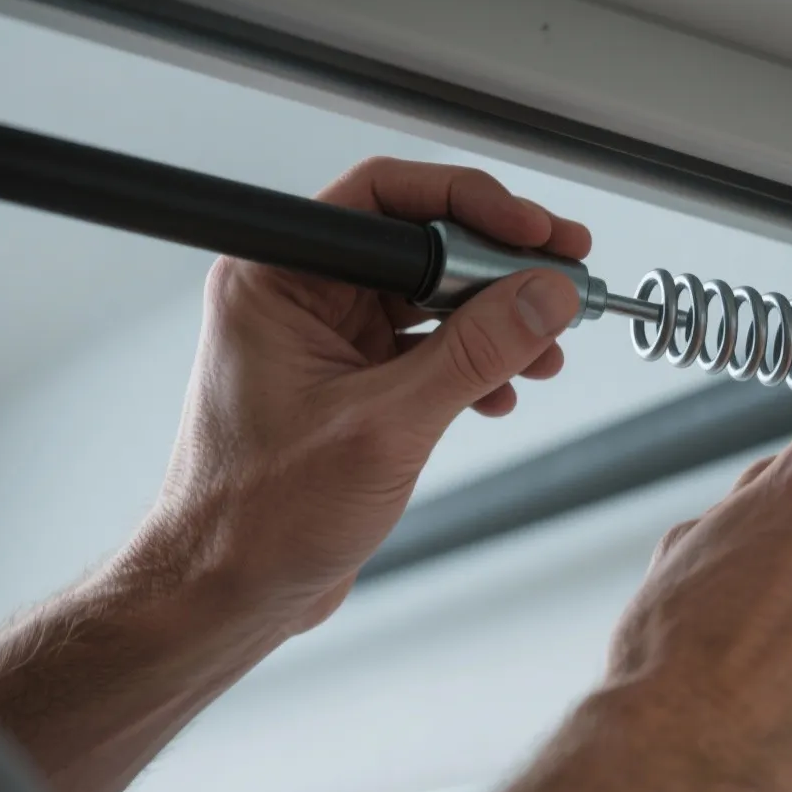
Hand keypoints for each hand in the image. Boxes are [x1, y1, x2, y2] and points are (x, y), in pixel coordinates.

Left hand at [134, 157, 590, 632]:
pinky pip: (428, 346)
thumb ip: (476, 352)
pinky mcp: (350, 381)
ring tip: (547, 348)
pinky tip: (503, 392)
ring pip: (431, 297)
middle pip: (419, 242)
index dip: (472, 205)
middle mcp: (297, 296)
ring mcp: (324, 339)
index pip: (386, 197)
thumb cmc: (258, 517)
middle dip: (500, 266)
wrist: (227, 593)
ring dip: (496, 321)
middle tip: (565, 277)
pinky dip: (474, 364)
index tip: (536, 234)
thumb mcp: (386, 426)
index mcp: (276, 278)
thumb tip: (546, 296)